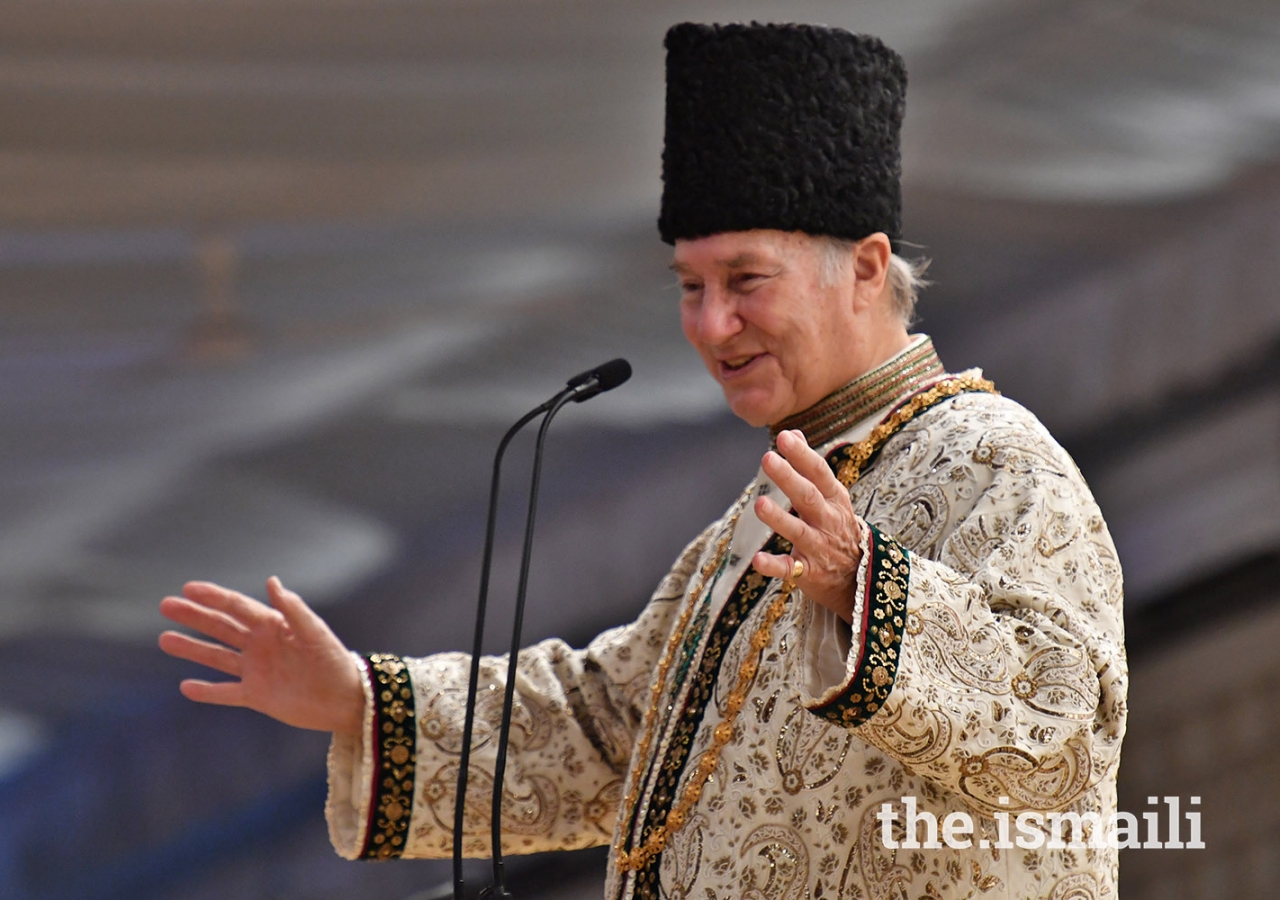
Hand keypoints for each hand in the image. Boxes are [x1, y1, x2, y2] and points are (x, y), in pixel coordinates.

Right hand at [158, 577, 365, 735]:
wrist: (345, 699)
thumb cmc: (334, 661)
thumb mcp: (314, 632)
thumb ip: (293, 609)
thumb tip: (271, 581)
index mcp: (274, 625)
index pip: (238, 607)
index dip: (214, 597)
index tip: (187, 588)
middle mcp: (260, 645)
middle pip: (221, 627)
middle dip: (194, 616)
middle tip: (166, 605)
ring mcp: (256, 670)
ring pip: (217, 657)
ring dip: (192, 648)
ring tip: (165, 639)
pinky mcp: (257, 696)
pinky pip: (226, 692)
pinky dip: (207, 691)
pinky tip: (186, 686)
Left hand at [752, 429, 863, 623]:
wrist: (860, 577)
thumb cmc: (837, 527)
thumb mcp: (831, 495)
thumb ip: (810, 466)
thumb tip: (793, 432)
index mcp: (834, 499)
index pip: (819, 472)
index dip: (802, 455)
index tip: (784, 437)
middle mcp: (828, 521)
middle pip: (808, 497)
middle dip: (789, 478)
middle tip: (767, 458)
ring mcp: (819, 547)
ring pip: (799, 532)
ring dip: (779, 519)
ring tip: (759, 504)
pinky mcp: (808, 572)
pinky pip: (790, 569)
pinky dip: (773, 565)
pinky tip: (757, 559)